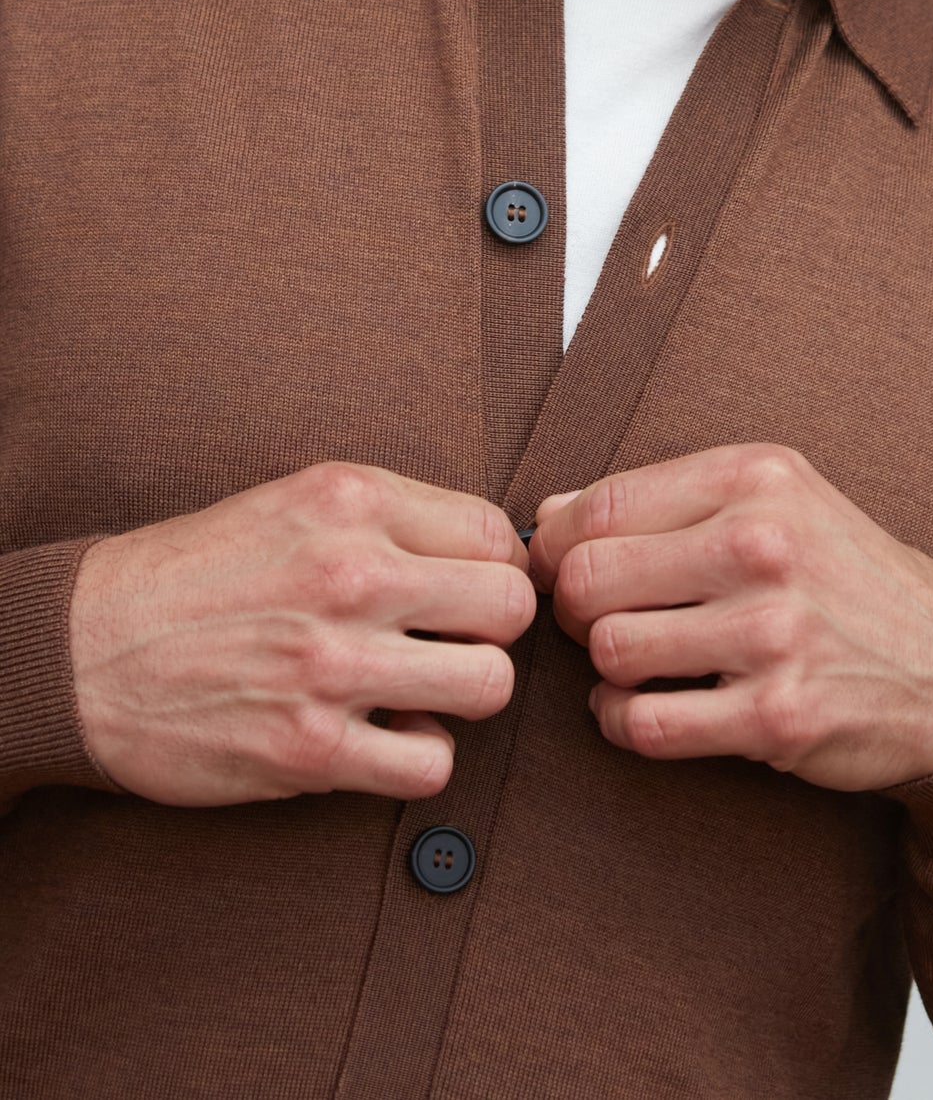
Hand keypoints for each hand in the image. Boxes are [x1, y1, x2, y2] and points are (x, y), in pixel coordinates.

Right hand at [68, 461, 534, 806]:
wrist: (86, 648)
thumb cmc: (198, 575)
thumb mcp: (297, 502)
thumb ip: (393, 518)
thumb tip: (493, 554)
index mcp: (353, 501)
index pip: (496, 534)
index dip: (493, 568)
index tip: (466, 591)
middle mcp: (352, 574)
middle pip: (510, 607)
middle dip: (490, 630)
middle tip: (449, 641)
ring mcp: (333, 663)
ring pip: (490, 686)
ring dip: (463, 695)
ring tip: (419, 688)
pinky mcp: (311, 748)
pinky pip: (431, 766)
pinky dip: (417, 759)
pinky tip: (380, 736)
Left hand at [528, 443, 932, 791]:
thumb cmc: (843, 576)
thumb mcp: (775, 500)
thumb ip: (665, 499)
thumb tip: (548, 516)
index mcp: (757, 479)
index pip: (602, 504)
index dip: (553, 544)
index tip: (555, 567)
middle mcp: (763, 546)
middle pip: (590, 579)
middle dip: (573, 608)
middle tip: (594, 620)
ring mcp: (772, 633)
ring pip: (612, 652)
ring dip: (605, 669)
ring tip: (633, 664)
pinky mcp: (777, 714)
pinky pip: (648, 725)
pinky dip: (623, 723)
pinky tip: (641, 709)